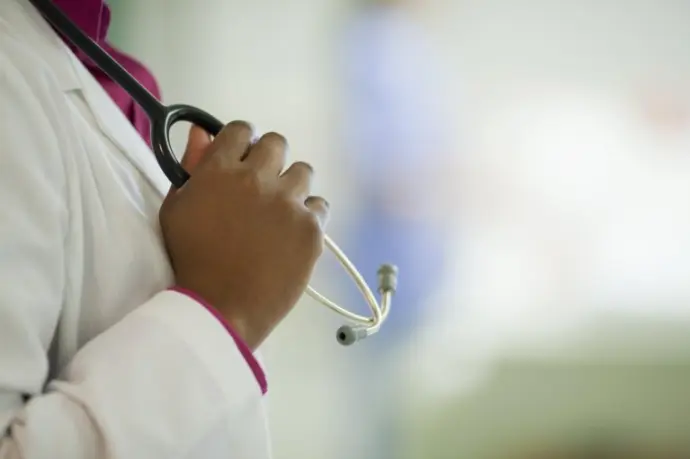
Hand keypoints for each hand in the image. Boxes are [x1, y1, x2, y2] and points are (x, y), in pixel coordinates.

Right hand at [160, 121, 328, 349]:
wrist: (221, 308)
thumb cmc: (191, 259)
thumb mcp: (176, 210)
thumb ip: (190, 167)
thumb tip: (201, 132)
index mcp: (221, 170)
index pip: (241, 130)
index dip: (241, 144)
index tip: (241, 162)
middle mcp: (259, 178)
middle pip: (277, 143)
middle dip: (268, 160)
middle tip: (260, 189)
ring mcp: (289, 202)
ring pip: (303, 172)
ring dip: (290, 187)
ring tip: (279, 214)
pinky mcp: (312, 227)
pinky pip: (320, 205)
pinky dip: (308, 216)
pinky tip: (293, 233)